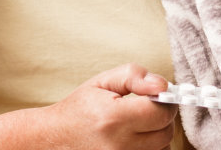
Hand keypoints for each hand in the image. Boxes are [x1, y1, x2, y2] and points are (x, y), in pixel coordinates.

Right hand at [40, 63, 175, 149]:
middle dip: (162, 118)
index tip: (156, 96)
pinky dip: (150, 147)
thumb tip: (163, 85)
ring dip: (157, 135)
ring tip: (138, 125)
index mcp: (113, 118)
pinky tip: (136, 138)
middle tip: (146, 110)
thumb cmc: (80, 108)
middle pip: (166, 133)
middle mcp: (118, 145)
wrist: (55, 137)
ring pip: (163, 148)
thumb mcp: (103, 82)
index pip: (161, 112)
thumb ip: (134, 76)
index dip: (165, 101)